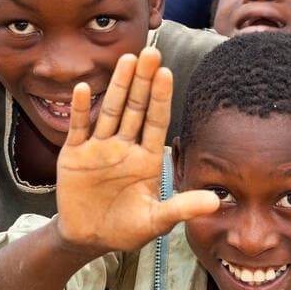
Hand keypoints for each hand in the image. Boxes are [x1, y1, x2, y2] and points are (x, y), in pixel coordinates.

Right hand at [54, 48, 218, 254]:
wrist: (89, 238)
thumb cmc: (126, 229)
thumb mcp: (155, 221)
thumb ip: (181, 208)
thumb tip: (215, 201)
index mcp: (147, 158)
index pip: (156, 121)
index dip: (160, 98)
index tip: (167, 73)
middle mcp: (124, 147)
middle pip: (135, 108)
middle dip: (143, 81)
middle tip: (151, 52)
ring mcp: (99, 148)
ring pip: (110, 111)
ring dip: (117, 86)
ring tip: (126, 59)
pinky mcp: (75, 155)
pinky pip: (79, 128)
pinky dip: (81, 109)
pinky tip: (84, 88)